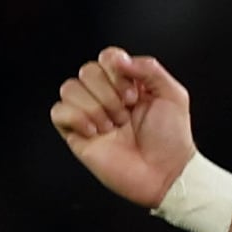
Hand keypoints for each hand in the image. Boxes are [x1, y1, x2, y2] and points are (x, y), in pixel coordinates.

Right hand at [51, 48, 198, 207]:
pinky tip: (96, 132)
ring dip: (94, 107)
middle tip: (126, 114)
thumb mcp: (172, 94)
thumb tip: (119, 60)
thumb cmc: (171, 140)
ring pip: (69, 88)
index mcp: (127, 84)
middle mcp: (106, 97)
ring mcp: (90, 116)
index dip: (117, 70)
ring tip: (113, 126)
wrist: (165, 173)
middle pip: (87, 70)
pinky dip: (76, 118)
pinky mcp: (77, 135)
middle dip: (108, 92)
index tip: (135, 95)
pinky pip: (58, 112)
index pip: (107, 58)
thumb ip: (149, 68)